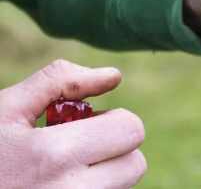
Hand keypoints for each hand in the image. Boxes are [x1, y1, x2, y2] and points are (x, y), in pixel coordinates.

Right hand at [0, 60, 145, 188]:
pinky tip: (60, 186)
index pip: (131, 129)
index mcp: (53, 155)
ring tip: (65, 168)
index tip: (89, 123)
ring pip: (123, 188)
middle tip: (80, 146)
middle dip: (115, 148)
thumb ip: (59, 82)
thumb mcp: (4, 109)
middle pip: (135, 164)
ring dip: (107, 174)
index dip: (114, 119)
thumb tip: (113, 76)